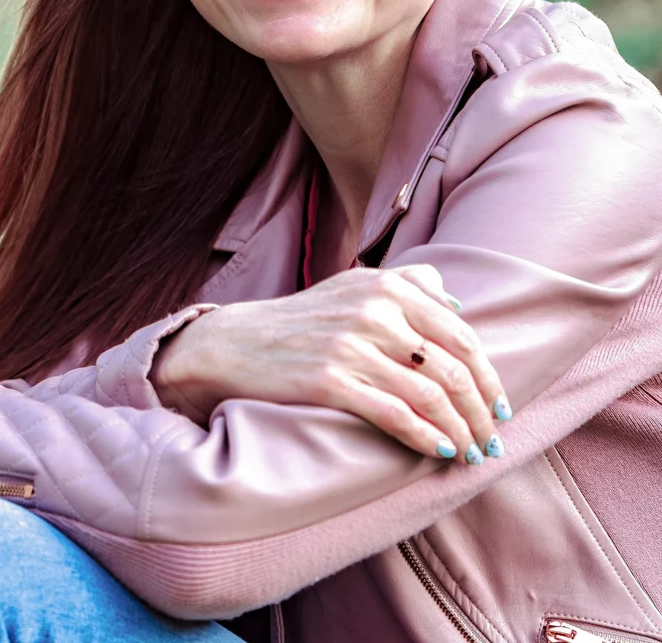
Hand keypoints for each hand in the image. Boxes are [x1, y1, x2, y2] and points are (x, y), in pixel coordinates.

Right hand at [151, 264, 508, 463]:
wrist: (237, 342)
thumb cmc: (302, 319)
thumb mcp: (352, 285)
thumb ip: (406, 283)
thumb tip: (458, 306)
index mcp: (386, 285)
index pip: (460, 334)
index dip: (488, 376)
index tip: (498, 405)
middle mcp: (374, 310)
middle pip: (453, 368)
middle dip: (481, 410)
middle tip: (493, 438)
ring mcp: (351, 345)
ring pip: (430, 396)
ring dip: (461, 431)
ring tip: (471, 453)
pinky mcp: (330, 380)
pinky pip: (395, 414)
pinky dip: (426, 438)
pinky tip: (440, 452)